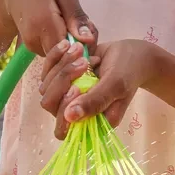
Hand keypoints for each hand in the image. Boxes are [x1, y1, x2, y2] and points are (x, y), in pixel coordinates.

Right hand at [3, 0, 97, 57]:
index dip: (85, 44)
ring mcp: (31, 45)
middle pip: (66, 54)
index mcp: (43, 22)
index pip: (70, 49)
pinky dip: (63, 43)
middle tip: (85, 24)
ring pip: (61, 54)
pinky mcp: (32, 47)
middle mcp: (34, 38)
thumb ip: (76, 16)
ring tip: (72, 22)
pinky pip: (54, 51)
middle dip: (81, 44)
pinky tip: (63, 27)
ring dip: (73, 43)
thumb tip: (89, 40)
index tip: (90, 29)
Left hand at [50, 39, 165, 135]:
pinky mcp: (61, 80)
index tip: (77, 88)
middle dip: (62, 80)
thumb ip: (95, 101)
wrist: (129, 54)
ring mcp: (66, 95)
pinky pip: (47, 71)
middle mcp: (75, 112)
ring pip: (46, 86)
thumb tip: (70, 117)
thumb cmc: (127, 71)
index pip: (63, 128)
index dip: (63, 110)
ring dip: (62, 65)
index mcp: (90, 123)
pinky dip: (56, 56)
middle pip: (49, 104)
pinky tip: (69, 45)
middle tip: (82, 62)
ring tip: (81, 51)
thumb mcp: (115, 85)